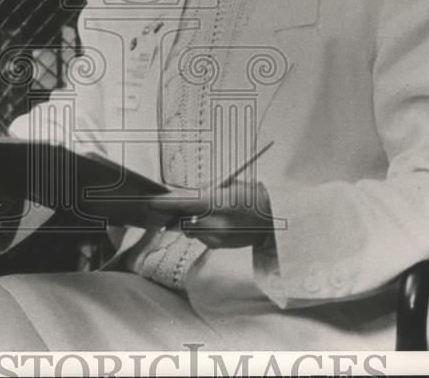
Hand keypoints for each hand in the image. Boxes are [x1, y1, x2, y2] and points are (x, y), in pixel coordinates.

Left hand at [147, 180, 274, 248]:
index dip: (166, 202)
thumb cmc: (253, 194)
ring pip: (189, 229)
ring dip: (189, 220)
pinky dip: (200, 228)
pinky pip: (200, 237)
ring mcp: (219, 237)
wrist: (276, 218)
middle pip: (184, 218)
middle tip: (178, 202)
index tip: (152, 201)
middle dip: (178, 211)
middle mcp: (218, 223)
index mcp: (220, 202)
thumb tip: (181, 192)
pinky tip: (212, 220)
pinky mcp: (220, 246)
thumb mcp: (229, 183)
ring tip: (203, 210)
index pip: (185, 202)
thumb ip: (204, 189)